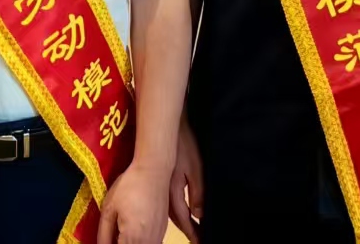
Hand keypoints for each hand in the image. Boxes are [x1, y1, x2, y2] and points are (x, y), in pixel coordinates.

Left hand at [98, 161, 169, 243]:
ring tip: (120, 233)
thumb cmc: (129, 186)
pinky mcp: (163, 232)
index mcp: (132, 237)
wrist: (154, 171)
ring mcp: (158, 238)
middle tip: (112, 236)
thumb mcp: (109, 208)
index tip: (105, 240)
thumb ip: (104, 234)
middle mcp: (148, 242)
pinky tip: (133, 232)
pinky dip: (140, 242)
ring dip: (130, 243)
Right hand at [169, 116, 203, 240]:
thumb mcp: (195, 168)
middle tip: (196, 239)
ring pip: (170, 211)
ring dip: (181, 221)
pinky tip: (180, 213)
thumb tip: (198, 214)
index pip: (183, 218)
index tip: (198, 241)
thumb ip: (197, 192)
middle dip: (187, 229)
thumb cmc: (184, 144)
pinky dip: (176, 211)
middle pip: (175, 218)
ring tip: (190, 230)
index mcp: (173, 190)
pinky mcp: (161, 181)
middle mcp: (164, 192)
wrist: (168, 127)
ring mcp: (161, 187)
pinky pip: (167, 202)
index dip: (192, 231)